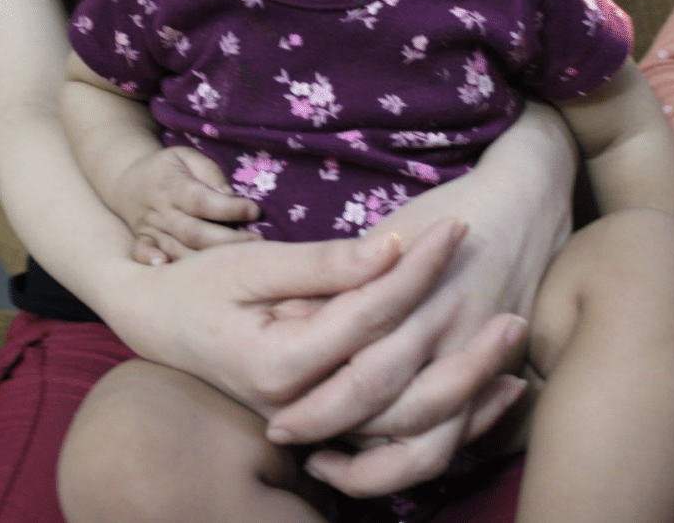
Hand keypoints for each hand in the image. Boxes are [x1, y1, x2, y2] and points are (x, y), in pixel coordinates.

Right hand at [108, 219, 523, 421]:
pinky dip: (445, 425)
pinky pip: (395, 444)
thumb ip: (323, 265)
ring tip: (513, 361)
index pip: (369, 315)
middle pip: (399, 387)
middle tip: (514, 309)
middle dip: (462, 350)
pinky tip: (485, 395)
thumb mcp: (253, 264)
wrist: (159, 324)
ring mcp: (313, 421)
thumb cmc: (201, 286)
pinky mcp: (323, 423)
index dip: (415, 268)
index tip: (455, 228)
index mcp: (278, 362)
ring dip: (464, 400)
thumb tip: (391, 248)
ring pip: (404, 432)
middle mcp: (298, 405)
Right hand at [112, 146, 260, 263]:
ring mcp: (150, 229)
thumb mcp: (187, 156)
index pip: (201, 201)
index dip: (229, 208)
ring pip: (178, 249)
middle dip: (228, 240)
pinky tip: (172, 269)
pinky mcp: (143, 242)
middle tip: (257, 241)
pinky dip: (154, 263)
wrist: (126, 181)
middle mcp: (160, 210)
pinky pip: (144, 256)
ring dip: (207, 260)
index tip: (254, 211)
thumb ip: (209, 172)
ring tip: (237, 261)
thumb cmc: (167, 168)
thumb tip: (228, 195)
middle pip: (193, 232)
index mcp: (172, 184)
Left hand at [268, 102, 576, 494]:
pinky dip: (422, 452)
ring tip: (328, 463)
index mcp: (409, 291)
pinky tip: (383, 456)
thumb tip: (286, 319)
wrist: (524, 199)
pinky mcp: (498, 367)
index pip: (348, 359)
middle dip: (326, 424)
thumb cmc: (444, 211)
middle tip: (284, 435)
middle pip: (378, 397)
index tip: (274, 415)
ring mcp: (474, 350)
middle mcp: (442, 327)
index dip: (310, 393)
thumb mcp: (388, 231)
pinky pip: (460, 430)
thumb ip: (341, 278)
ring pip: (424, 433)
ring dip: (373, 461)